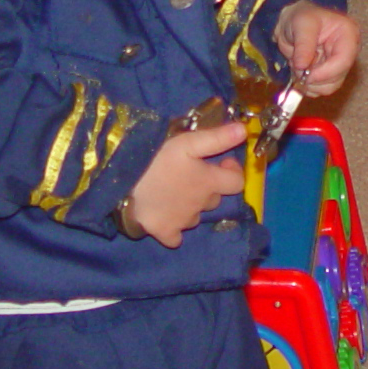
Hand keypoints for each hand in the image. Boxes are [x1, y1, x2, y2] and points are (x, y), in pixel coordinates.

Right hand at [123, 118, 247, 246]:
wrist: (123, 180)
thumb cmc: (157, 158)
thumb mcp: (188, 142)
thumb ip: (217, 138)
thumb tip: (244, 131)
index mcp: (209, 183)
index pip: (237, 183)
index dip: (232, 172)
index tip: (221, 163)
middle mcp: (201, 205)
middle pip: (214, 199)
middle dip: (208, 188)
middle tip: (189, 174)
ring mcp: (183, 221)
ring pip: (195, 216)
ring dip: (191, 206)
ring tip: (172, 191)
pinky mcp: (165, 231)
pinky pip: (176, 237)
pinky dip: (174, 229)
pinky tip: (165, 216)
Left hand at [274, 3, 357, 93]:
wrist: (293, 23)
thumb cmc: (301, 17)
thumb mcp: (301, 24)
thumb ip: (303, 44)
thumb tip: (302, 67)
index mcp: (348, 35)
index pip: (344, 61)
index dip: (325, 72)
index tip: (306, 75)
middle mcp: (349, 52)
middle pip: (337, 78)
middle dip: (314, 77)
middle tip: (297, 67)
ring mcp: (340, 66)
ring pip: (329, 87)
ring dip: (309, 82)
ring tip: (298, 66)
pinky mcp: (331, 75)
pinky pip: (321, 90)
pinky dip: (307, 86)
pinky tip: (301, 71)